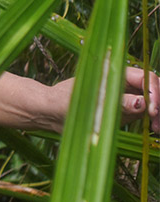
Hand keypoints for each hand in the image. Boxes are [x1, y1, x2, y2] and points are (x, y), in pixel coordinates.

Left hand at [45, 67, 159, 133]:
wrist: (51, 112)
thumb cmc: (65, 101)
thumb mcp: (89, 102)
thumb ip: (117, 103)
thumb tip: (143, 104)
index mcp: (114, 72)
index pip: (145, 77)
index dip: (154, 92)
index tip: (152, 110)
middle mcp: (123, 83)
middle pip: (153, 89)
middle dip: (159, 104)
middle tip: (157, 125)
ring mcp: (125, 96)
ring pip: (152, 102)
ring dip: (158, 114)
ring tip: (157, 129)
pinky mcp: (124, 111)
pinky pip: (145, 113)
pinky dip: (153, 120)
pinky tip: (154, 130)